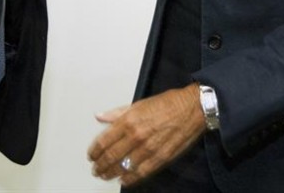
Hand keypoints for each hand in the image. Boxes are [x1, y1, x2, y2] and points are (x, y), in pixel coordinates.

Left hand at [87, 84, 205, 186]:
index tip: (91, 156)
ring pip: (123, 167)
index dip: (94, 152)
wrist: (192, 108)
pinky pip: (140, 173)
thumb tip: (99, 117)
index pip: (103, 141)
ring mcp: (148, 149)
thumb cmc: (166, 103)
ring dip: (111, 174)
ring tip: (105, 176)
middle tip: (96, 169)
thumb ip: (117, 113)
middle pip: (111, 157)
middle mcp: (136, 136)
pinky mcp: (160, 158)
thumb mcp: (138, 104)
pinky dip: (129, 179)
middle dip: (100, 166)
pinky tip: (123, 180)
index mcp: (128, 120)